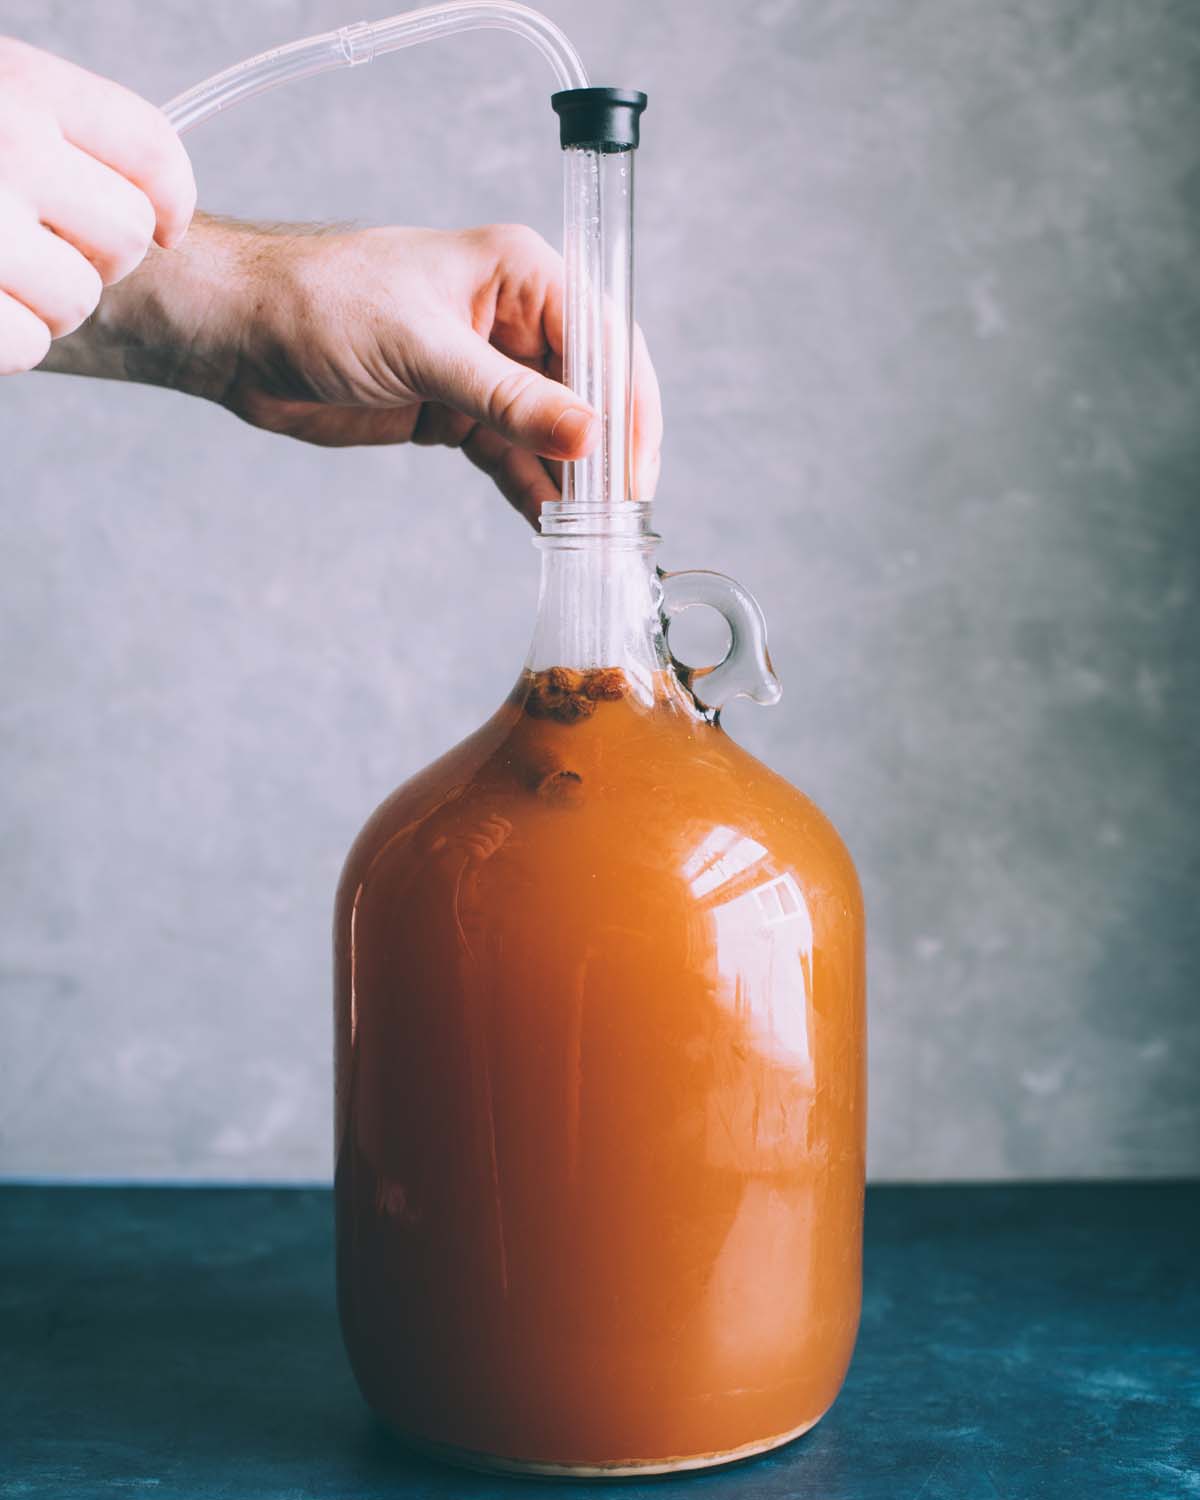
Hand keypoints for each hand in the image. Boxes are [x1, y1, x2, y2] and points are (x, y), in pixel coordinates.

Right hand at [0, 37, 195, 373]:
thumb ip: (45, 130)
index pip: (149, 147)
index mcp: (14, 85)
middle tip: (35, 250)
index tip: (160, 229)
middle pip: (125, 236)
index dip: (167, 201)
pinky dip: (4, 343)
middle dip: (93, 259)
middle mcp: (7, 147)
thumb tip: (151, 220)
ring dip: (42, 306)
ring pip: (77, 300)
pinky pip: (25, 345)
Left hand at [42, 215, 662, 522]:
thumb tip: (589, 437)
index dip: (628, 406)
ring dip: (570, 480)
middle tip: (618, 514)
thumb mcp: (422, 350)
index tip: (635, 469)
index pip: (604, 338)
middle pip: (587, 392)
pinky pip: (510, 456)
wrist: (237, 335)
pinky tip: (550, 524)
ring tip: (590, 533)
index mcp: (518, 274)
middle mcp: (512, 319)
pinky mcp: (454, 413)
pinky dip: (530, 489)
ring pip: (550, 432)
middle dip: (604, 452)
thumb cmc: (318, 303)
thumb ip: (509, 398)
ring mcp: (484, 371)